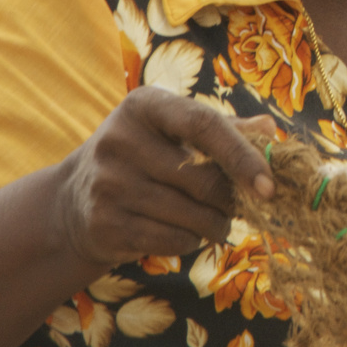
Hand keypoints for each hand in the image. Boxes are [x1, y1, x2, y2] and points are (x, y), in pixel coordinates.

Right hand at [51, 87, 275, 267]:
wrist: (74, 199)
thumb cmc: (145, 155)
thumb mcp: (175, 130)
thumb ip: (225, 129)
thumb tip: (271, 131)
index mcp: (145, 105)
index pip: (204, 124)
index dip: (242, 156)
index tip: (269, 186)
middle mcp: (120, 139)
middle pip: (202, 180)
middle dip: (231, 201)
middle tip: (238, 205)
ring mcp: (108, 183)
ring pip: (191, 216)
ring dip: (216, 225)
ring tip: (214, 221)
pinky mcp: (104, 223)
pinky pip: (171, 241)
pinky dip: (190, 241)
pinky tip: (183, 231)